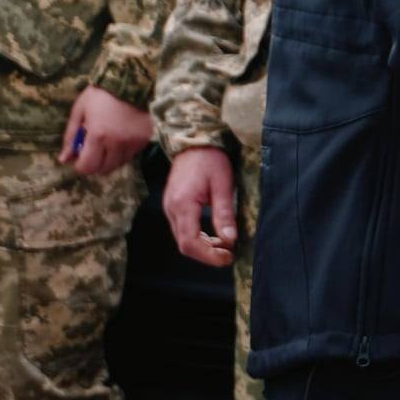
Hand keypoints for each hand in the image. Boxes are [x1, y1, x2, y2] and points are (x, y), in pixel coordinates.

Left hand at [58, 86, 153, 176]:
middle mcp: (117, 143)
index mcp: (98, 136)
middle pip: (103, 169)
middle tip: (92, 151)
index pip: (87, 166)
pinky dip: (122, 153)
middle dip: (94, 164)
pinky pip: (130, 155)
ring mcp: (133, 143)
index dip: (80, 166)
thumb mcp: (80, 111)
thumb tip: (64, 159)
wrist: (132, 80)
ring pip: (118, 164)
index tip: (79, 157)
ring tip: (106, 145)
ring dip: (109, 159)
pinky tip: (119, 139)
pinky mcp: (145, 139)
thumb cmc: (101, 94)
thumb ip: (71, 136)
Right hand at [162, 146, 237, 265]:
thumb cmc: (210, 159)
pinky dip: (198, 237)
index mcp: (182, 204)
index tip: (227, 258)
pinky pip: (183, 229)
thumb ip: (224, 213)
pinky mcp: (173, 205)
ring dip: (203, 246)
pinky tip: (214, 235)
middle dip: (207, 254)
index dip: (208, 255)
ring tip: (225, 245)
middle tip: (228, 254)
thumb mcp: (223, 185)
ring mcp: (170, 207)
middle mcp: (171, 209)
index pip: (190, 242)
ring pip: (183, 238)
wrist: (193, 142)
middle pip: (184, 244)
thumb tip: (230, 239)